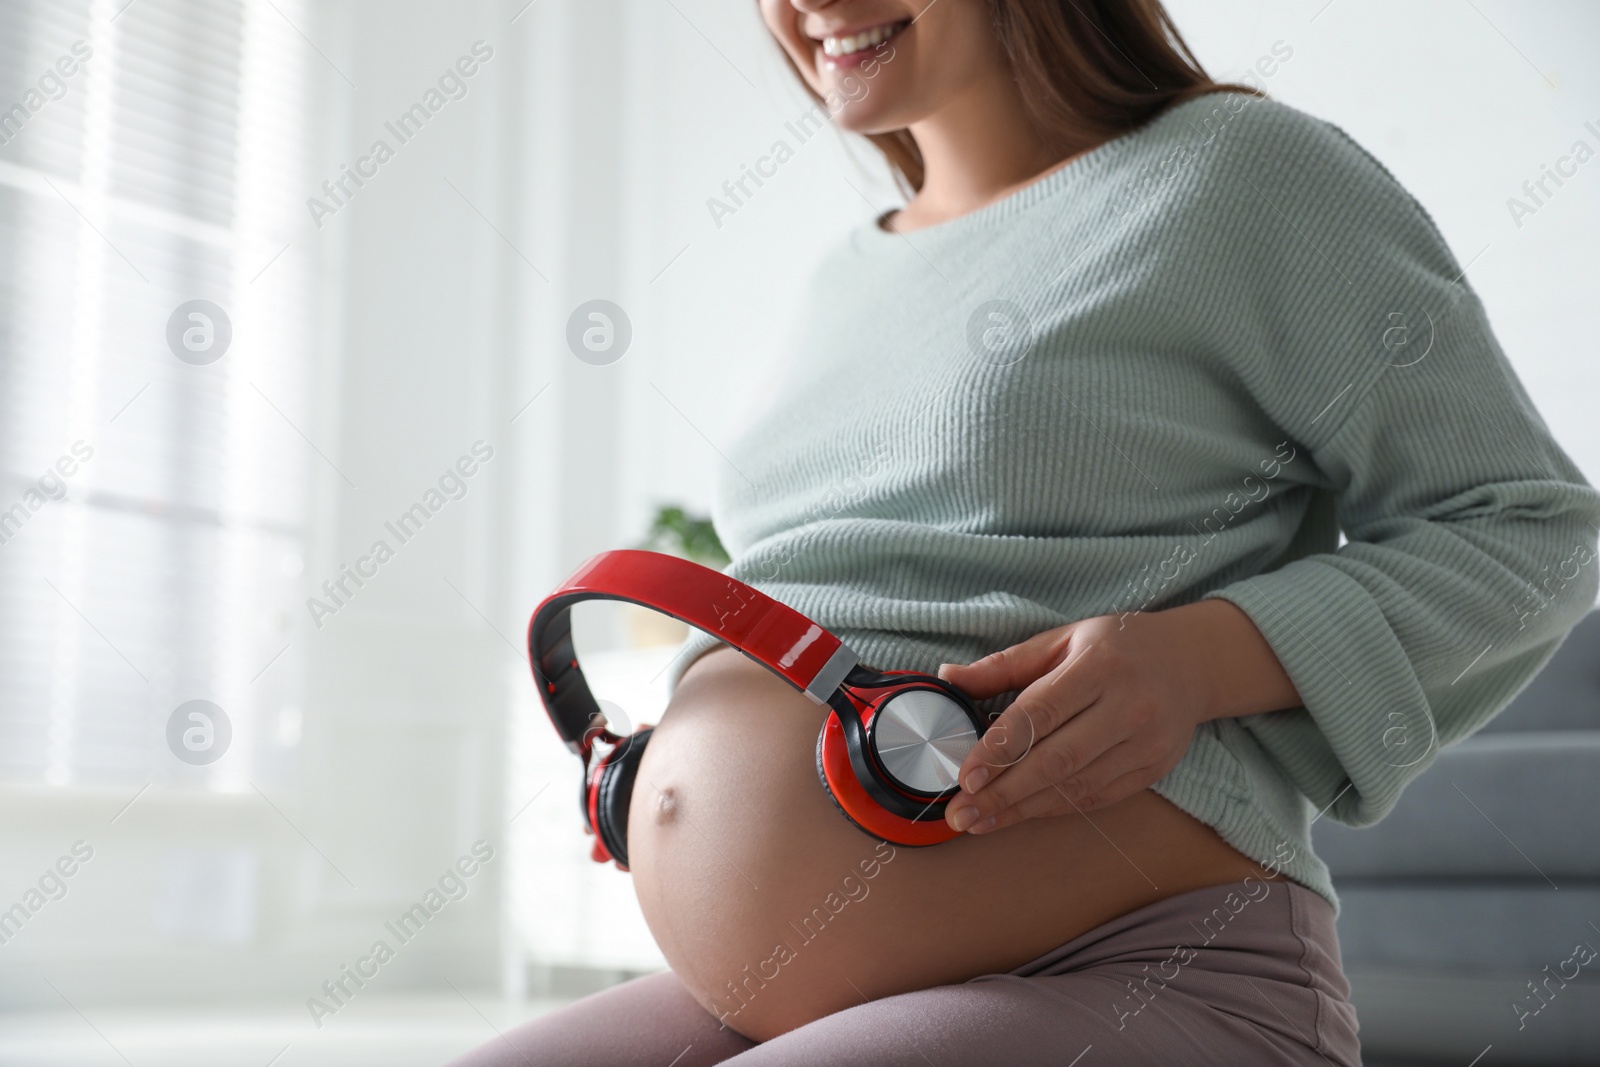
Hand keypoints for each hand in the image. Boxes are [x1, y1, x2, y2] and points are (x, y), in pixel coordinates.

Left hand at [937, 599, 1297, 833]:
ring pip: (1076, 786)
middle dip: (1004, 792)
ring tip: (979, 822)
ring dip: (1022, 809)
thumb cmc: (1117, 646)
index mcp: (1101, 665)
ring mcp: (1146, 743)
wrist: (1192, 661)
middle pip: (1057, 759)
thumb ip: (1005, 664)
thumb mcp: (1062, 639)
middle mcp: (1129, 706)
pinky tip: (1019, 815)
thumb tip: (949, 677)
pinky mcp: (1153, 769)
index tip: (966, 775)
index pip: (1042, 713)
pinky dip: (1053, 808)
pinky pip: (1096, 797)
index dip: (1001, 748)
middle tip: (961, 812)